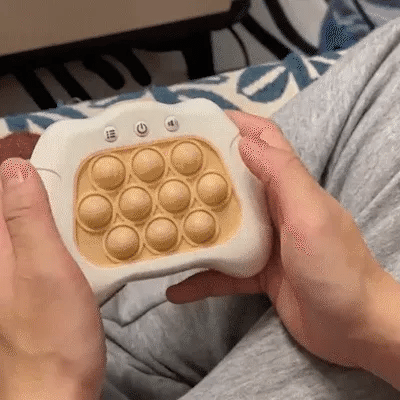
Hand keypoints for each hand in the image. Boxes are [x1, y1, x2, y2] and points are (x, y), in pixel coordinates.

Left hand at [0, 158, 105, 398]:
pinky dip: (74, 228)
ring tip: (96, 195)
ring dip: (66, 203)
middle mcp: (5, 253)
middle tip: (86, 172)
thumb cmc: (52, 336)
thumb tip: (15, 169)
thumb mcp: (43, 270)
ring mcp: (24, 266)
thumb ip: (27, 220)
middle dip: (50, 181)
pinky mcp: (43, 277)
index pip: (0, 189)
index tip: (57, 152)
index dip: (22, 163)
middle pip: (21, 201)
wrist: (61, 385)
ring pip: (41, 219)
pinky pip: (55, 240)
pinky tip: (94, 230)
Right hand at [166, 111, 394, 368]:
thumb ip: (281, 175)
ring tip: (161, 226)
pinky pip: (222, 272)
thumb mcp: (310, 215)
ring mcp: (265, 241)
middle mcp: (274, 209)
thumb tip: (245, 141)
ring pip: (222, 226)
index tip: (198, 121)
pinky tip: (178, 289)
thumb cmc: (337, 269)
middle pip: (233, 182)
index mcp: (289, 187)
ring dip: (195, 226)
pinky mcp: (257, 272)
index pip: (263, 141)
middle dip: (200, 173)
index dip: (235, 124)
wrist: (355, 328)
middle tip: (164, 171)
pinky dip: (202, 278)